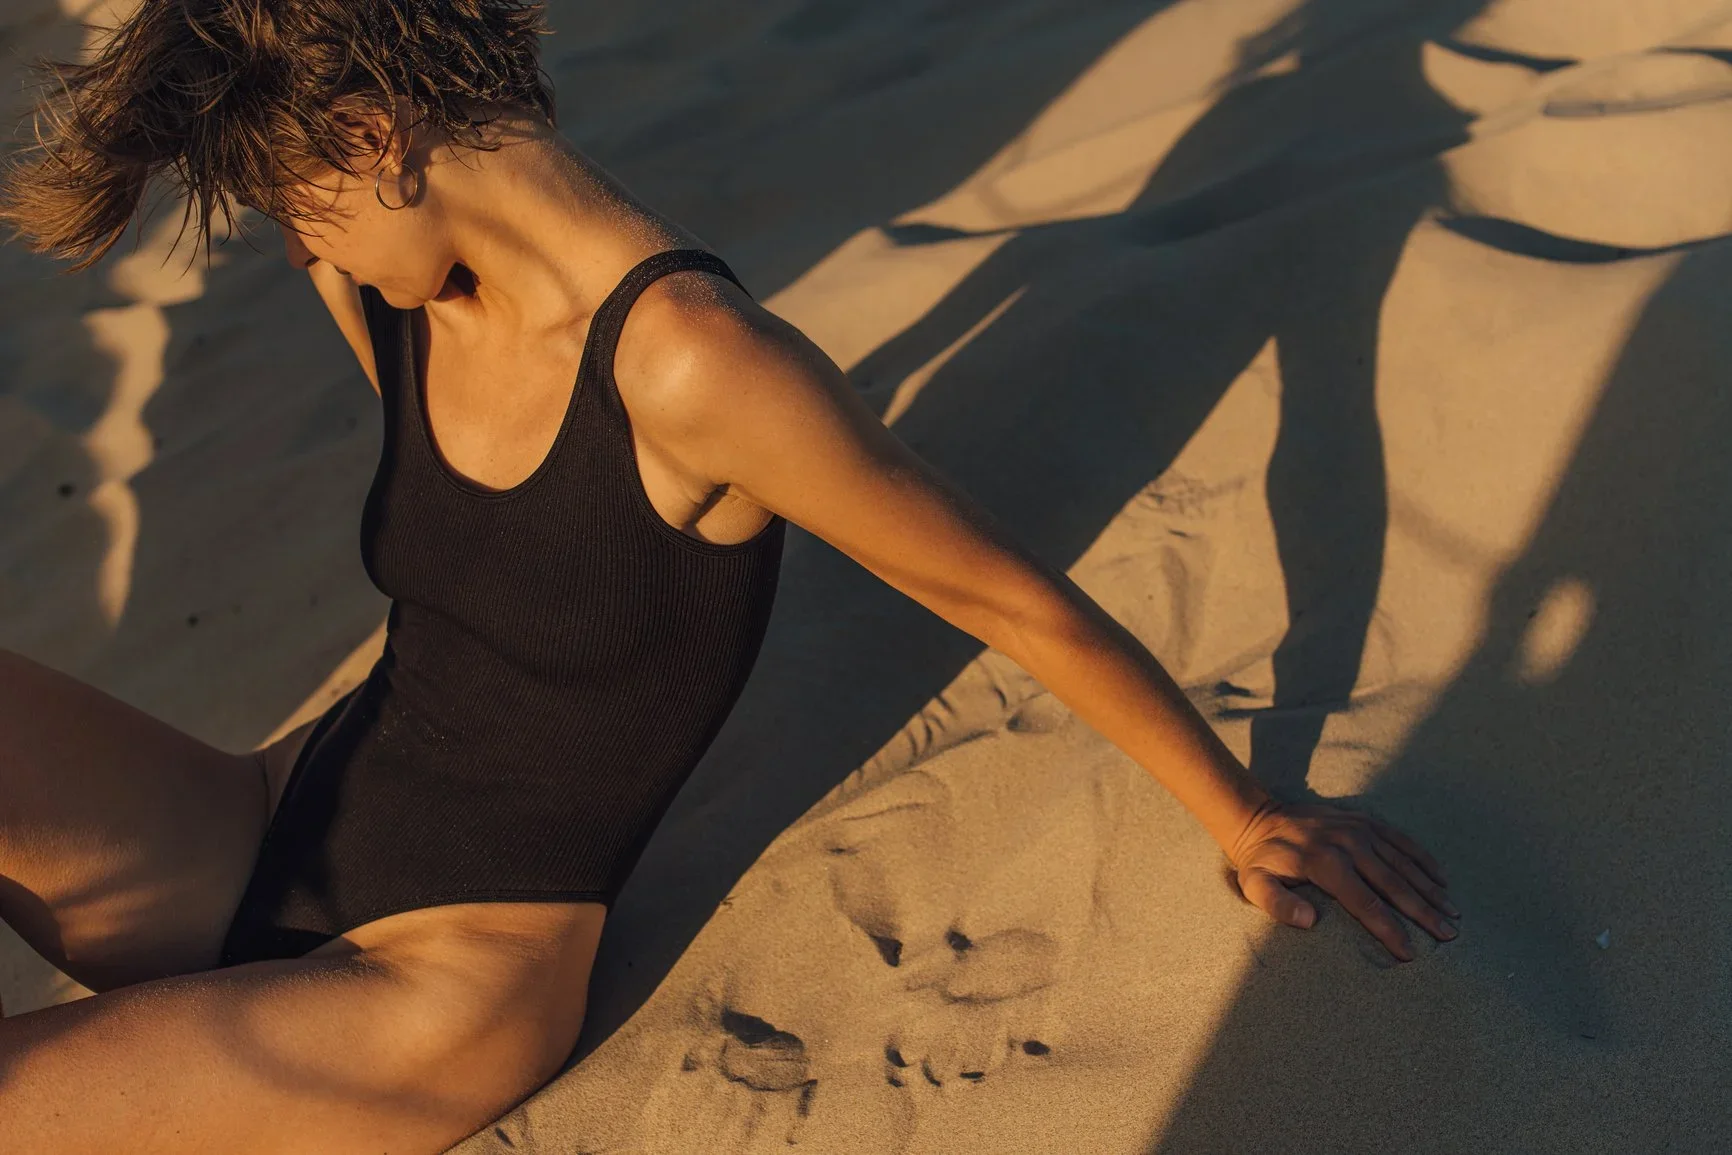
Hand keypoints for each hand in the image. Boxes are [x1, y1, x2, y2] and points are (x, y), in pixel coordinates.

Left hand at [1226, 799, 1457, 961]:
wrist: (1259, 818)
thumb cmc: (1260, 861)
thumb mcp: (1255, 885)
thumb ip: (1278, 906)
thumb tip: (1310, 922)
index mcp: (1325, 863)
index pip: (1365, 903)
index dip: (1389, 929)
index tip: (1410, 953)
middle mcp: (1349, 844)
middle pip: (1394, 884)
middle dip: (1424, 913)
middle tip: (1449, 936)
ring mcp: (1360, 830)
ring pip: (1404, 863)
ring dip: (1431, 889)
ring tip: (1453, 914)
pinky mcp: (1365, 821)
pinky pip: (1401, 840)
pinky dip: (1424, 859)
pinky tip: (1442, 879)